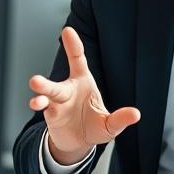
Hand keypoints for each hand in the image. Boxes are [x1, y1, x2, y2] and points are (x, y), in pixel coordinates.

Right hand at [29, 26, 139, 164]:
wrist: (79, 143)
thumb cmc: (94, 127)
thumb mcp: (110, 125)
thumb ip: (120, 118)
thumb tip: (136, 114)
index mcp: (83, 82)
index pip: (77, 60)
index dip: (73, 46)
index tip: (68, 30)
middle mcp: (67, 89)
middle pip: (58, 80)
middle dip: (50, 76)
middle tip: (39, 75)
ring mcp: (56, 101)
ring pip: (47, 92)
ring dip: (41, 90)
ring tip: (36, 92)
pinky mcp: (50, 113)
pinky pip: (43, 106)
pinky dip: (39, 104)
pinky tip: (37, 103)